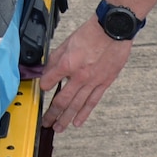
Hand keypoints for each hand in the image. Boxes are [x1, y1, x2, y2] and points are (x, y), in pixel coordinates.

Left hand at [39, 16, 132, 130]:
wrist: (114, 29)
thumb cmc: (93, 32)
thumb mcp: (67, 42)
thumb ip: (56, 58)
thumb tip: (48, 70)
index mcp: (67, 64)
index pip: (48, 82)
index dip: (43, 87)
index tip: (42, 90)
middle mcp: (79, 76)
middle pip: (61, 101)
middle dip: (52, 113)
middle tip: (46, 121)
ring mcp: (92, 82)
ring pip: (76, 105)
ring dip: (66, 119)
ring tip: (59, 127)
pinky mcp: (104, 83)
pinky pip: (92, 102)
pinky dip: (84, 113)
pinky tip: (77, 122)